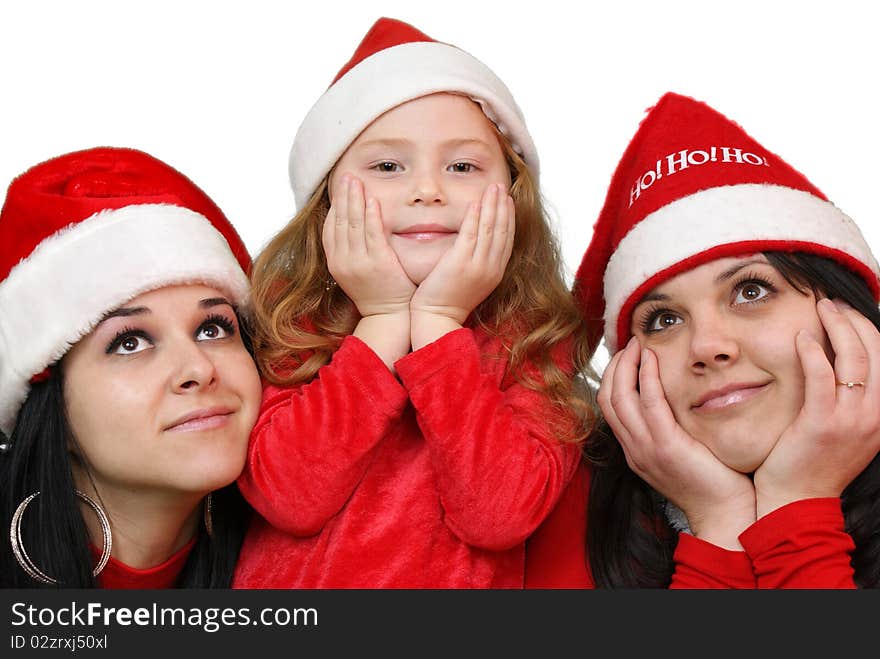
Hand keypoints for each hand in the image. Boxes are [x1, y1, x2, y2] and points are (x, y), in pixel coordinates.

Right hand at [322, 174, 415, 316]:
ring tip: (356, 180)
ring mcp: (359, 263)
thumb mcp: (357, 271)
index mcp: (335, 262)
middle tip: (346, 175)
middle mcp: (343, 261)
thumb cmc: (378, 292)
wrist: (388, 316)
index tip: (339, 188)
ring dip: (354, 199)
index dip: (334, 206)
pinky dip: (371, 215)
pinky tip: (372, 200)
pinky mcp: (378, 263)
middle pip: (339, 221)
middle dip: (343, 196)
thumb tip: (353, 228)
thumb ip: (352, 250)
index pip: (329, 228)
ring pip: (353, 224)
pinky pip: (372, 234)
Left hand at [409, 183, 513, 348]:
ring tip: (493, 187)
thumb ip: (475, 262)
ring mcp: (477, 266)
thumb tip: (474, 245)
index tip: (508, 200)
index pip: (507, 239)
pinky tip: (475, 203)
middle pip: (503, 230)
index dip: (509, 217)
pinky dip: (475, 217)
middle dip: (503, 206)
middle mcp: (491, 268)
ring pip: (490, 229)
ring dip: (492, 205)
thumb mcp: (470, 280)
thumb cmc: (448, 301)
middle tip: (502, 186)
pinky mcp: (460, 263)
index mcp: (495, 272)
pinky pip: (470, 235)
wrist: (437, 319)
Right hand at [599, 337, 755, 547]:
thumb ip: (673, 430)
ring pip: (619, 397)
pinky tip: (653, 359)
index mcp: (635, 451)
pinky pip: (649, 402)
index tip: (628, 356)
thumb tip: (679, 401)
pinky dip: (646, 376)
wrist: (727, 515)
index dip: (613, 377)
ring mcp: (645, 449)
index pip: (610, 407)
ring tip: (639, 344)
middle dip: (615, 366)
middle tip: (631, 343)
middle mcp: (633, 449)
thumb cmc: (715, 484)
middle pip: (607, 398)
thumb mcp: (684, 454)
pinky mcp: (666, 446)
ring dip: (626, 365)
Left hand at [754, 298, 879, 516]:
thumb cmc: (813, 463)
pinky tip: (802, 337)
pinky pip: (822, 376)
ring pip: (854, 359)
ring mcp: (852, 420)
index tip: (849, 312)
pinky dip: (813, 351)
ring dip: (837, 326)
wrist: (797, 501)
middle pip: (876, 352)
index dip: (869, 330)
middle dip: (856, 320)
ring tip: (821, 308)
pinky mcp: (822, 422)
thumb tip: (841, 364)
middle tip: (833, 304)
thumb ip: (850, 399)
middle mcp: (876, 415)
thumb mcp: (845, 430)